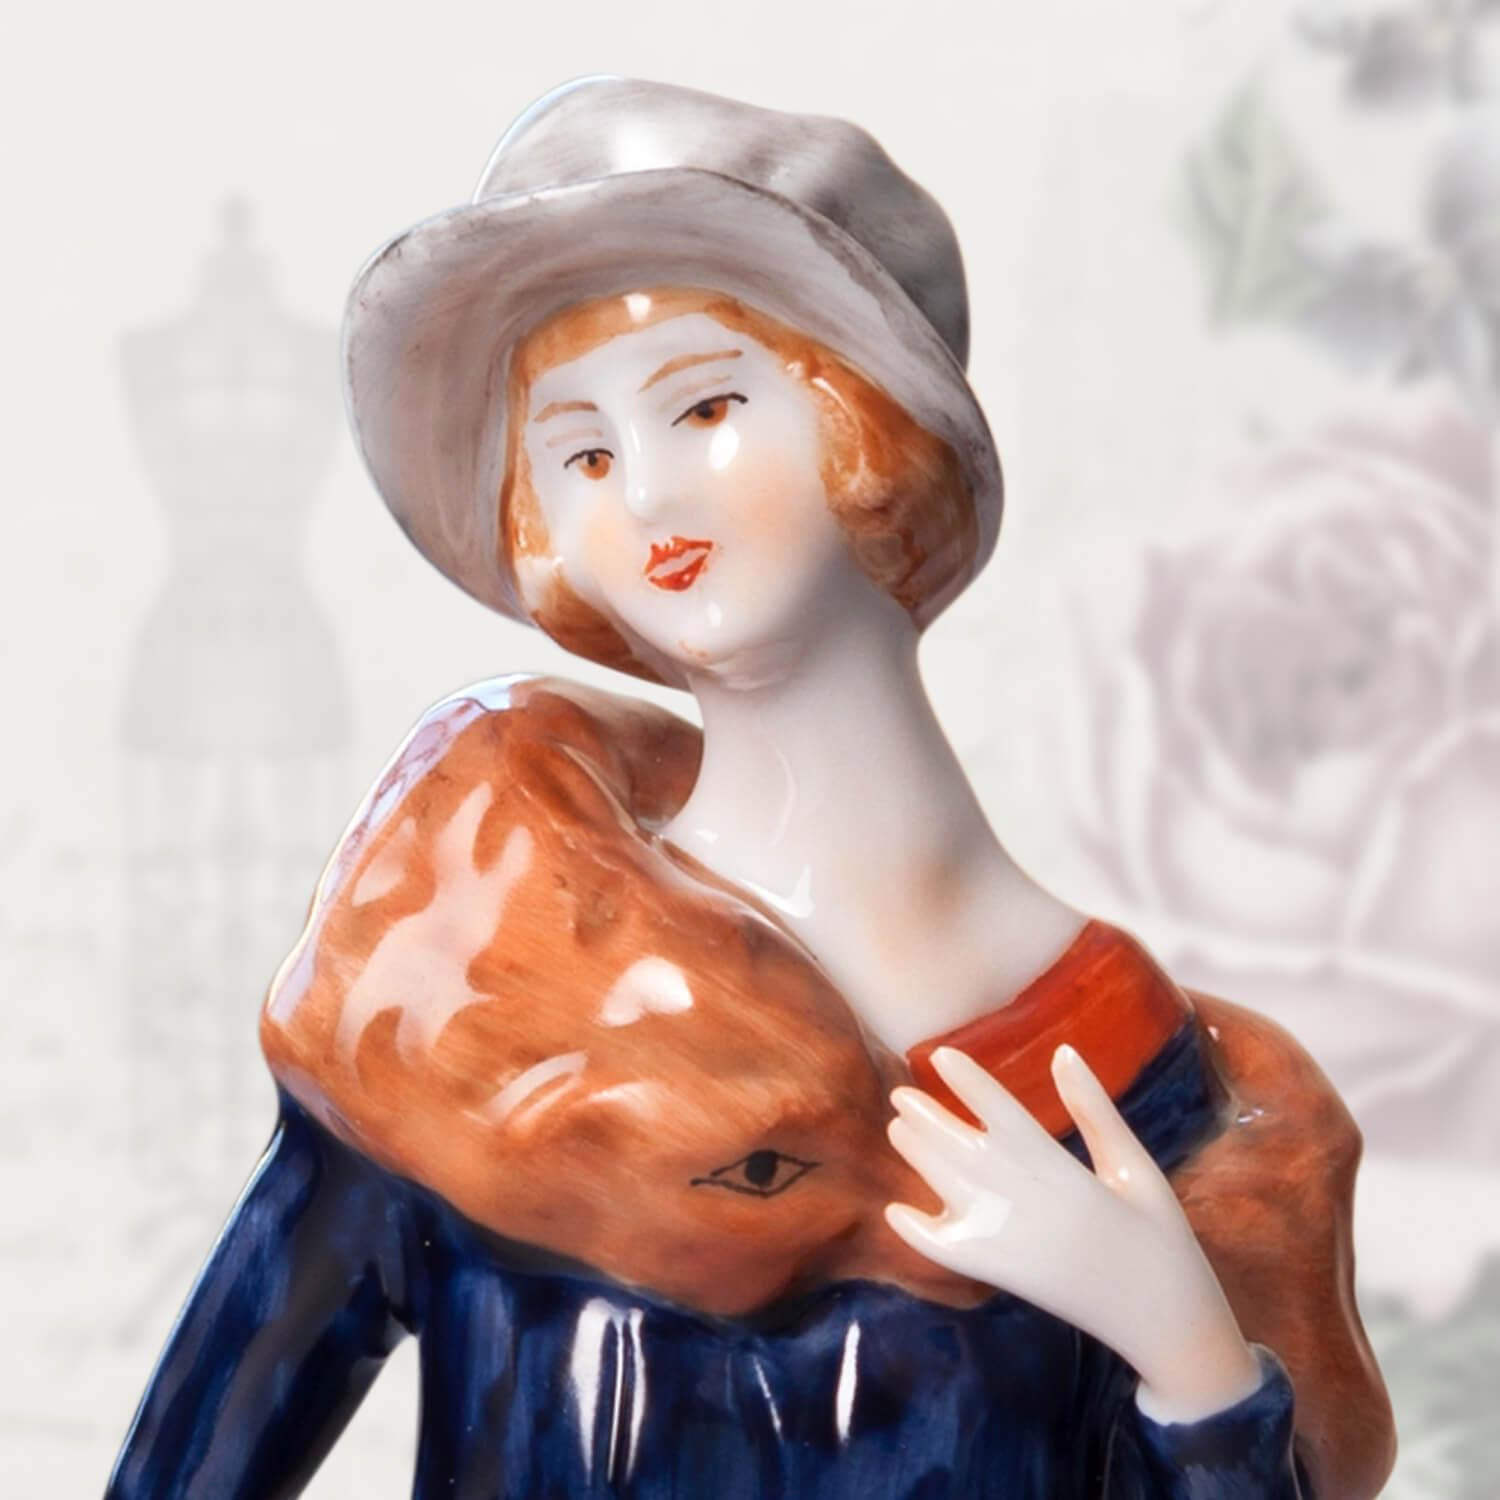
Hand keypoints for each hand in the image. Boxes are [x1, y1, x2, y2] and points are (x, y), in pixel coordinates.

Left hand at [885, 1044, 1262, 1423]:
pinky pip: (949, 1252)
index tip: (939, 1055)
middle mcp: (1030, 1206)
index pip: (1005, 1115)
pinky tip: (896, 1212)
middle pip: (964, 1150)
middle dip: (928, 1120)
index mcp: (1066, 1174)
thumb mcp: (1134, 1167)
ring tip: (898, 1129)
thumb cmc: (1158, 1236)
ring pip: (950, 1190)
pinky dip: (919, 1233)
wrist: (1166, 1324)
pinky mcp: (1004, 1276)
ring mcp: (1012, 1243)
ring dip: (921, 1158)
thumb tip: (1063, 1052)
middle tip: (899, 1094)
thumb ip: (1095, 1111)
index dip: (970, 1083)